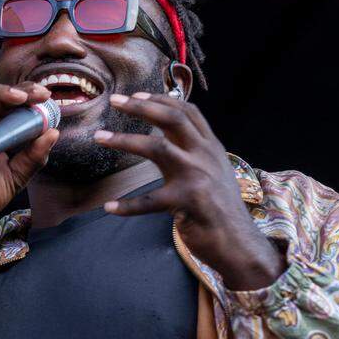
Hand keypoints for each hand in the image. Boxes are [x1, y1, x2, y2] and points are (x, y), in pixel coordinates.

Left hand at [94, 92, 285, 290]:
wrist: (239, 242)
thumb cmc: (222, 208)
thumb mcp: (215, 171)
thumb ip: (196, 151)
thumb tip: (169, 130)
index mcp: (211, 148)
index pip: (188, 112)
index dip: (161, 100)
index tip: (136, 96)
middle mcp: (205, 156)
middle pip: (173, 119)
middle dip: (142, 107)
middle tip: (116, 101)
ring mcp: (196, 178)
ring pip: (157, 148)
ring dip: (124, 141)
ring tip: (100, 138)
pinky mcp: (186, 203)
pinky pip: (149, 201)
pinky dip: (128, 204)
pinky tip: (110, 207)